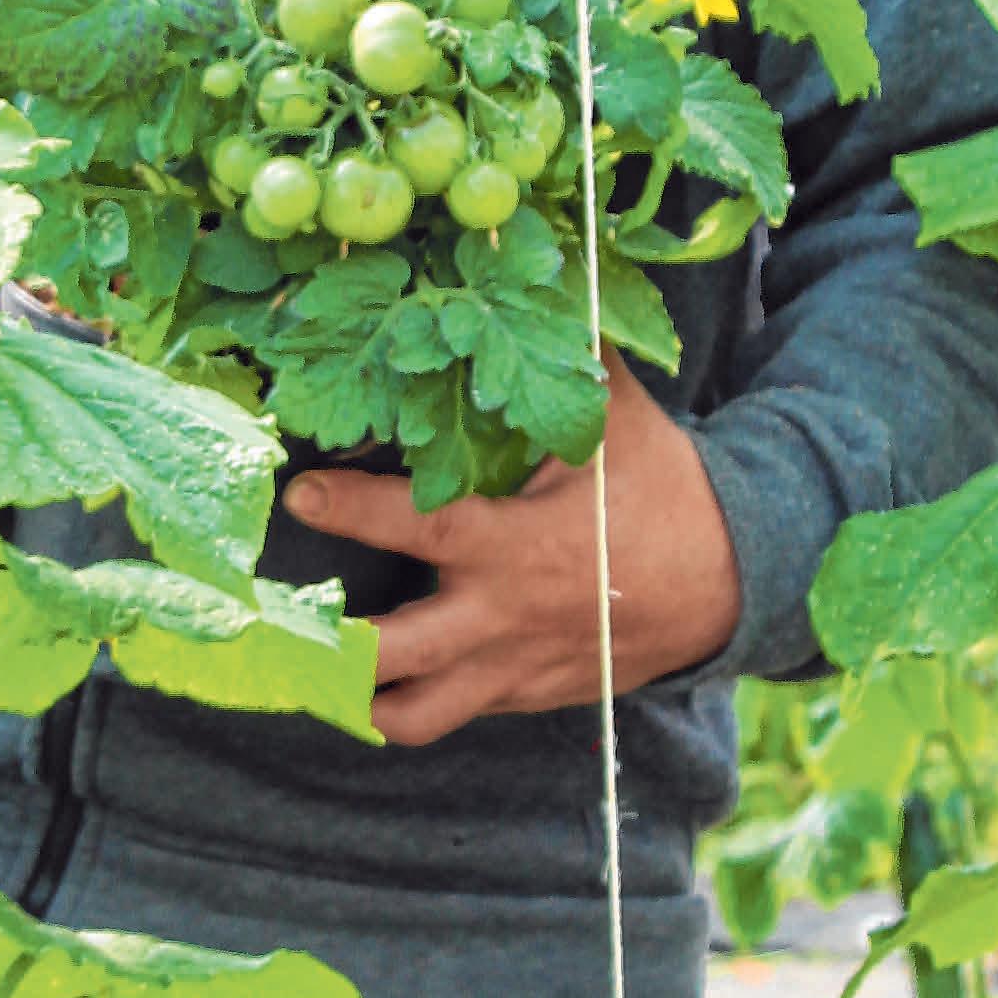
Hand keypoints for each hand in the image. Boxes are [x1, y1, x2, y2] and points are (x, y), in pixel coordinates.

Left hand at [286, 367, 739, 749]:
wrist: (732, 582)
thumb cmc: (663, 491)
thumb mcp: (620, 420)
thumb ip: (561, 358)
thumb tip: (520, 281)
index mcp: (519, 543)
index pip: (420, 527)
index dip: (352, 511)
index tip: (299, 492)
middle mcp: (503, 615)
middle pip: (393, 655)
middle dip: (323, 646)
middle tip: (265, 621)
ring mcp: (510, 667)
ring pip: (413, 714)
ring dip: (352, 698)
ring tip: (300, 669)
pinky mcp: (522, 695)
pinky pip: (450, 716)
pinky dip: (404, 704)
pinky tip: (362, 682)